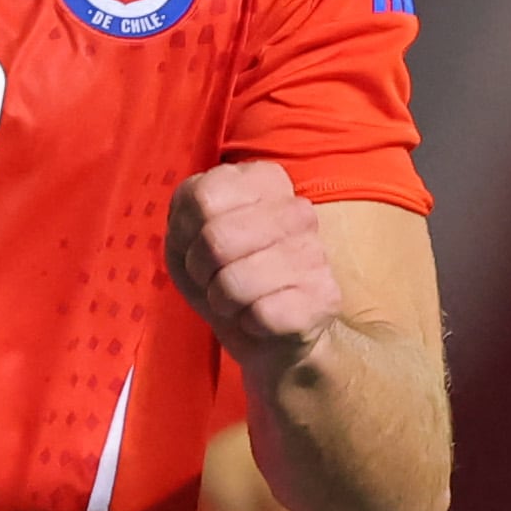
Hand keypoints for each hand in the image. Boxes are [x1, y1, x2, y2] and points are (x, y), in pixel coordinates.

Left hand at [166, 162, 342, 372]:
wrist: (266, 330)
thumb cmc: (221, 270)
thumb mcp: (186, 233)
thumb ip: (189, 210)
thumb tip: (213, 226)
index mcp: (263, 181)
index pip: (204, 196)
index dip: (185, 230)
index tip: (198, 242)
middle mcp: (297, 211)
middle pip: (217, 238)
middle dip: (200, 269)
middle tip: (214, 276)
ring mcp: (315, 253)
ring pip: (235, 282)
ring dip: (221, 300)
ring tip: (237, 297)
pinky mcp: (324, 298)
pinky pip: (263, 314)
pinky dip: (248, 322)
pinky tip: (260, 316)